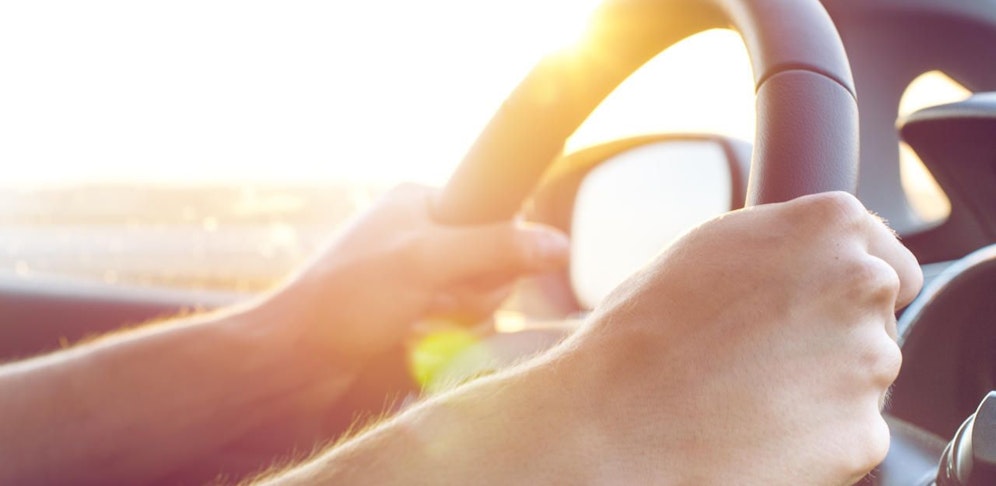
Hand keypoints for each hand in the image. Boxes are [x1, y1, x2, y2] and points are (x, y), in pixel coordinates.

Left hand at [267, 184, 569, 363]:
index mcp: (420, 204)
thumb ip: (497, 247)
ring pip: (482, 304)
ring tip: (414, 327)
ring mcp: (420, 282)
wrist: (292, 362)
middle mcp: (423, 238)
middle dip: (473, 295)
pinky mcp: (416, 321)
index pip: (498, 213)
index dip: (499, 249)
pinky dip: (444, 344)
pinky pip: (461, 333)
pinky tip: (411, 346)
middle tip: (433, 303)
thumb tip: (561, 246)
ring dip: (457, 323)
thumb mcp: (426, 260)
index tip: (473, 272)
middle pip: (496, 265)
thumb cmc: (347, 297)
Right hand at [536, 192, 921, 483]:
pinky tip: (756, 430)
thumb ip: (778, 248)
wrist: (613, 423)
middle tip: (763, 357)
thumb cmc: (639, 337)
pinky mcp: (863, 433)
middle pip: (877, 318)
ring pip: (865, 378)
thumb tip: (804, 263)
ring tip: (747, 395)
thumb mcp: (706, 255)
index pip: (887, 258)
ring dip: (824, 388)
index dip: (843, 289)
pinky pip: (852, 433)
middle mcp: (860, 284)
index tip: (812, 309)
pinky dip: (816, 438)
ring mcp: (868, 362)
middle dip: (835, 337)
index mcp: (824, 226)